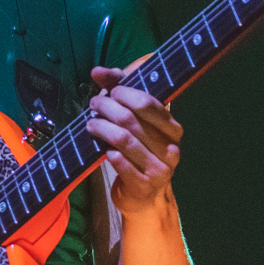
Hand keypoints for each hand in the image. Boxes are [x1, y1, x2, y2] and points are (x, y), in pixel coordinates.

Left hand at [85, 65, 182, 214]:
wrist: (145, 193)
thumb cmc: (140, 149)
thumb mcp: (136, 120)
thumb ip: (119, 90)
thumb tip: (97, 70)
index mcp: (172, 128)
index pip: (148, 103)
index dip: (125, 93)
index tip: (109, 90)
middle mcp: (170, 147)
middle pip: (131, 120)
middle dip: (108, 108)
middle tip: (94, 103)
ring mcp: (160, 169)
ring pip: (124, 140)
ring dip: (102, 128)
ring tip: (91, 123)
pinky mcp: (145, 186)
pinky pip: (121, 164)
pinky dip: (110, 153)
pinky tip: (104, 149)